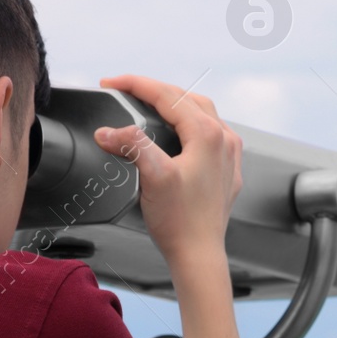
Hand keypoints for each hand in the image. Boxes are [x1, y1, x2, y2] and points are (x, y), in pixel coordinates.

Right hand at [93, 75, 242, 265]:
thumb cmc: (181, 222)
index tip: (111, 83)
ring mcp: (228, 155)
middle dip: (154, 90)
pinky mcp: (226, 170)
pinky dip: (189, 124)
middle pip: (186, 99)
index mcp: (208, 135)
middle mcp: (224, 140)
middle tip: (125, 90)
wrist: (198, 255)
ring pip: (201, 113)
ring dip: (174, 104)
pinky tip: (178, 132)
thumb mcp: (153, 176)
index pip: (168, 95)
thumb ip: (132, 145)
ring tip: (148, 103)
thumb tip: (108, 131)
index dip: (135, 84)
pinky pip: (210, 134)